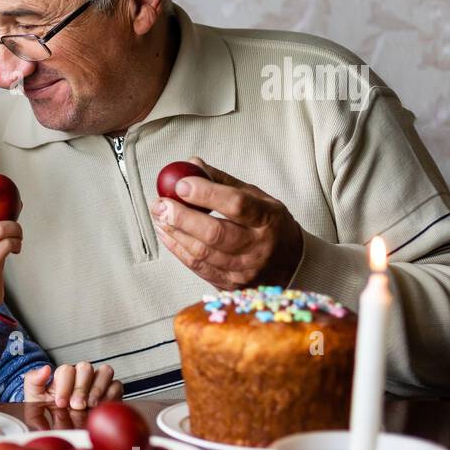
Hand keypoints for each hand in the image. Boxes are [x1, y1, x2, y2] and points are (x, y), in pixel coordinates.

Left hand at [23, 362, 123, 408]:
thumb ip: (33, 384)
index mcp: (62, 377)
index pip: (66, 370)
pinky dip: (110, 395)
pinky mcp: (112, 392)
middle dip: (81, 388)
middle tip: (76, 406)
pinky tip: (101, 407)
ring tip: (90, 405)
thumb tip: (45, 368)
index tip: (61, 403)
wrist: (64, 431)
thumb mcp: (34, 403)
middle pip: (85, 367)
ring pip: (105, 371)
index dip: (64, 385)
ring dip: (97, 389)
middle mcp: (81, 376)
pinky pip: (117, 385)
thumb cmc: (49, 415)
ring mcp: (98, 382)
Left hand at [150, 156, 302, 289]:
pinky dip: (177, 249)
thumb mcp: (256, 197)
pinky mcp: (230, 284)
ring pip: (202, 252)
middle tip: (160, 203)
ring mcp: (244, 269)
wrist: (290, 263)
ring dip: (175, 232)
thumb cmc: (269, 224)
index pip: (237, 205)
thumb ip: (223, 182)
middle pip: (215, 233)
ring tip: (159, 215)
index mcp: (268, 219)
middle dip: (182, 217)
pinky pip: (197, 267)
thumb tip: (191, 164)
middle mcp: (258, 247)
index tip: (181, 184)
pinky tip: (166, 233)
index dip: (206, 194)